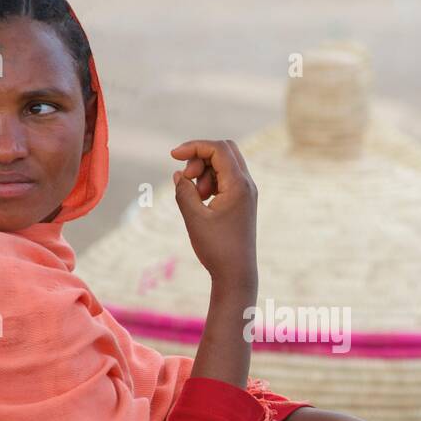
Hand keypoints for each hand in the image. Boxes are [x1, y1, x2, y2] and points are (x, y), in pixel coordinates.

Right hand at [170, 139, 257, 292]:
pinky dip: (210, 181)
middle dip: (200, 156)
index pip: (218, 149)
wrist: (236, 274)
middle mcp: (247, 185)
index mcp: (239, 185)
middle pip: (224, 150)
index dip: (194, 146)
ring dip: (204, 171)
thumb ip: (184, 192)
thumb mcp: (194, 218)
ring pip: (225, 164)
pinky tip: (200, 199)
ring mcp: (246, 192)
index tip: (173, 156)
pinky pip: (225, 178)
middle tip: (187, 178)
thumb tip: (179, 174)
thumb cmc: (217, 248)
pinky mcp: (242, 201)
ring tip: (195, 195)